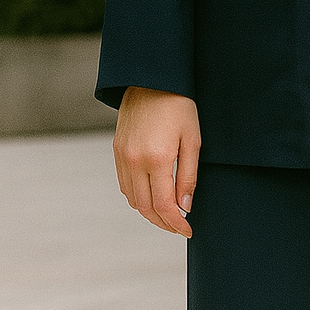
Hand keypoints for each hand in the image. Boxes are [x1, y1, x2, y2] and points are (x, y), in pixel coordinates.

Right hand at [112, 87, 200, 236]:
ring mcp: (122, 156)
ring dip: (149, 212)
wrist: (151, 78)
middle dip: (163, 223)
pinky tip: (151, 196)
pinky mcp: (117, 150)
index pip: (164, 205)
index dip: (176, 223)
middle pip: (145, 208)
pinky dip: (137, 196)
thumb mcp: (192, 139)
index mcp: (156, 159)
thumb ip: (188, 175)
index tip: (188, 231)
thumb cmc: (178, 105)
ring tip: (168, 215)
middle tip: (179, 227)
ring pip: (132, 199)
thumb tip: (185, 207)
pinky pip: (124, 184)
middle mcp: (134, 161)